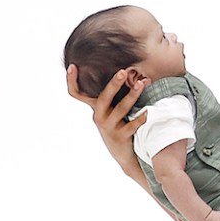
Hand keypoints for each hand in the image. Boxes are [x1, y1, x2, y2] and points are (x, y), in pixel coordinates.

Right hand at [69, 65, 149, 188]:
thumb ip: (114, 95)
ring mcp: (108, 128)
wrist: (123, 154)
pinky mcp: (120, 137)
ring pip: (121, 109)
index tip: (73, 66)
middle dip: (114, 84)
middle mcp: (98, 117)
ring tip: (141, 84)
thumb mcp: (111, 111)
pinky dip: (140, 118)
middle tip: (122, 72)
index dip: (71, 81)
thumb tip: (128, 72)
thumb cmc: (118, 126)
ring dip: (132, 96)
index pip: (76, 94)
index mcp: (95, 108)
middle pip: (103, 98)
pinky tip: (148, 111)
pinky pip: (131, 126)